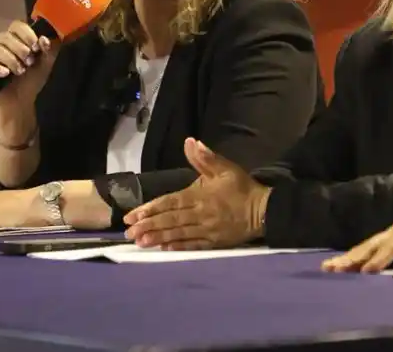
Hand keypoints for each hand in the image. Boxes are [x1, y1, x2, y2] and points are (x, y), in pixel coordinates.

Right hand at [0, 21, 58, 117]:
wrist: (20, 101)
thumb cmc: (31, 80)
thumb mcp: (46, 63)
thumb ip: (50, 49)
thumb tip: (44, 39)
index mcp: (15, 39)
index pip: (17, 25)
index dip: (27, 34)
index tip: (36, 46)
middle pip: (6, 36)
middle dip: (21, 50)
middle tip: (29, 62)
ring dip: (12, 60)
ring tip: (20, 71)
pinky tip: (5, 74)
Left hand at [123, 138, 269, 249]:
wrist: (264, 210)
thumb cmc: (242, 188)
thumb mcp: (226, 168)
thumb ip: (206, 158)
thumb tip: (191, 142)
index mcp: (200, 195)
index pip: (170, 202)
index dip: (150, 209)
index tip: (132, 215)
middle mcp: (200, 214)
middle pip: (170, 220)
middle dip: (148, 226)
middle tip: (129, 233)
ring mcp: (206, 230)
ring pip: (178, 234)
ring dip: (158, 238)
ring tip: (140, 242)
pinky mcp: (213, 242)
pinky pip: (192, 245)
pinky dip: (177, 247)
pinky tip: (164, 249)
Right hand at [322, 206, 392, 272]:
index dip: (384, 254)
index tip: (369, 270)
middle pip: (377, 241)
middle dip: (357, 255)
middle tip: (336, 268)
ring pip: (369, 245)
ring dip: (350, 257)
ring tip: (329, 269)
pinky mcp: (391, 243)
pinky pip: (370, 250)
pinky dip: (354, 258)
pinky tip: (339, 268)